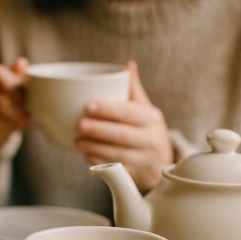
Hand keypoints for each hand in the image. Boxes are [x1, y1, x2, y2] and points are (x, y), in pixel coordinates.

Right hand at [0, 58, 30, 149]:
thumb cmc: (3, 91)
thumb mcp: (11, 80)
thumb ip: (18, 74)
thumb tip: (22, 63)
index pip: (0, 77)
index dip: (16, 88)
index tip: (24, 98)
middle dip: (17, 111)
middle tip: (29, 117)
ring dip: (13, 123)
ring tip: (25, 123)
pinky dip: (7, 132)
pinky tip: (14, 128)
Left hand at [75, 61, 172, 189]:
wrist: (162, 162)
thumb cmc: (146, 129)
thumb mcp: (144, 108)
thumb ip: (133, 88)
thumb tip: (126, 64)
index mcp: (152, 118)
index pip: (129, 112)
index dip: (109, 109)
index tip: (88, 105)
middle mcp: (152, 139)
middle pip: (123, 135)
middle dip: (99, 130)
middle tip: (79, 124)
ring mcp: (145, 159)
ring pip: (118, 154)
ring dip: (95, 148)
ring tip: (77, 141)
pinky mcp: (136, 175)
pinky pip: (116, 170)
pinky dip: (99, 163)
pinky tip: (86, 156)